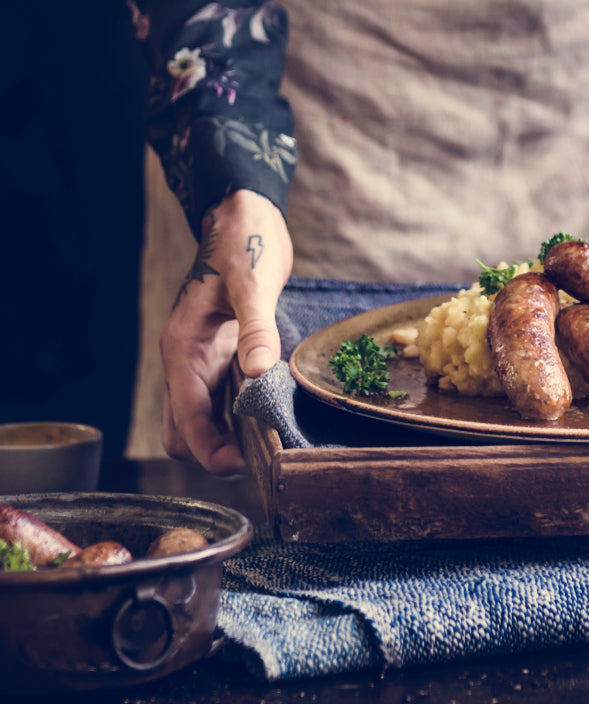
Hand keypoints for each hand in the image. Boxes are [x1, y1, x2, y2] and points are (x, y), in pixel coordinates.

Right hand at [159, 190, 292, 473]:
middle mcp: (187, 359)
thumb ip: (255, 328)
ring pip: (201, 418)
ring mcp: (204, 359)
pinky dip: (237, 416)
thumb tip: (260, 373)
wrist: (245, 216)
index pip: (185, 416)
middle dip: (211, 451)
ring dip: (224, 438)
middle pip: (184, 428)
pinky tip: (268, 418)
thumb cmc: (242, 243)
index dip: (208, 447)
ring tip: (265, 447)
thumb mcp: (252, 284)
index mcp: (183, 347)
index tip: (238, 464)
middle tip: (256, 460)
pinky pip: (222, 398)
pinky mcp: (224, 354)